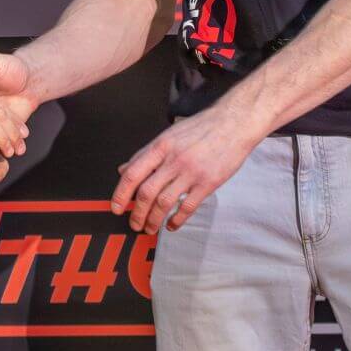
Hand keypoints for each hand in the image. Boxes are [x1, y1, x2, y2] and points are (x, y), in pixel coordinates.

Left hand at [111, 104, 265, 232]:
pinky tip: (171, 225)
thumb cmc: (202, 128)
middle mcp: (174, 160)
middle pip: (147, 192)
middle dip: (137, 213)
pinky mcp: (209, 182)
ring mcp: (192, 172)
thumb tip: (123, 169)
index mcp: (161, 146)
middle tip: (134, 224)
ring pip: (164, 203)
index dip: (121, 193)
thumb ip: (146, 154)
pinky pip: (188, 207)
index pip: (133, 173)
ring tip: (150, 228)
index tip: (116, 208)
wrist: (235, 123)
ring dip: (153, 219)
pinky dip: (177, 220)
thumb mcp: (169, 136)